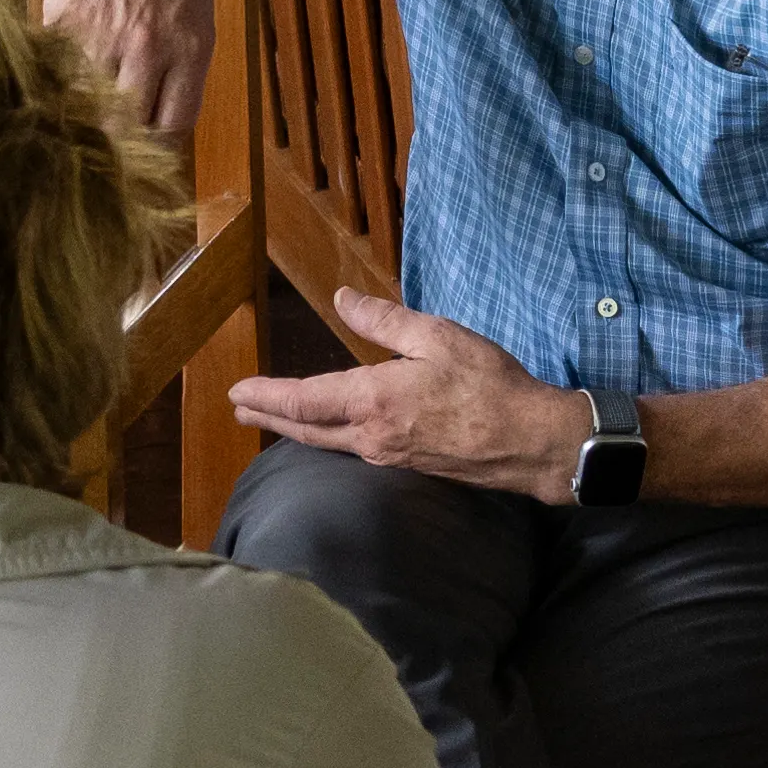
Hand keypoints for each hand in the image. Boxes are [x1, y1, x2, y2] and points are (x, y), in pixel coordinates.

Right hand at [45, 0, 216, 136]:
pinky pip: (55, 65)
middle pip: (125, 126)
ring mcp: (101, 33)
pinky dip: (55, 71)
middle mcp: (148, 48)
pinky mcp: (62, 16)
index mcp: (190, 48)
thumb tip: (160, 114)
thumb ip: (182, 62)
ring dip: (82, 105)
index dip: (155, 143)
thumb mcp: (197, 6)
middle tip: (105, 134)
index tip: (142, 143)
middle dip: (116, 135)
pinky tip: (59, 64)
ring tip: (79, 100)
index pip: (172, 127)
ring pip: (86, 101)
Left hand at [229, 292, 596, 498]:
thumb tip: (342, 300)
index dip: (265, 396)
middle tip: (240, 409)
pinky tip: (330, 435)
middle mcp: (370, 436)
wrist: (530, 443)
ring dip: (296, 429)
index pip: (302, 399)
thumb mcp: (436, 337)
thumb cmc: (489, 386)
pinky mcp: (407, 467)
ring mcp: (387, 457)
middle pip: (305, 429)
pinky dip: (328, 439)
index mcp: (372, 400)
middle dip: (269, 417)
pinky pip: (353, 452)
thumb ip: (384, 321)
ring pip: (327, 444)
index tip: (237, 392)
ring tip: (275, 420)